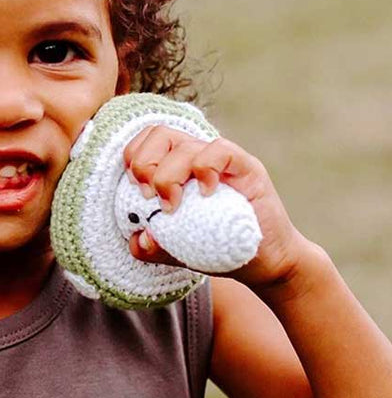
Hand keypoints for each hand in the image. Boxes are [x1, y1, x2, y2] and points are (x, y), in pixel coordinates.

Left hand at [123, 126, 307, 288]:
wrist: (264, 264)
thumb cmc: (219, 249)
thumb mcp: (176, 249)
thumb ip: (152, 244)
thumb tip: (137, 239)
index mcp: (177, 167)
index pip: (147, 141)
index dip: (134, 158)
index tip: (135, 190)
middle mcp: (198, 157)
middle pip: (160, 133)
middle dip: (144, 163)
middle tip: (148, 197)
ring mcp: (223, 161)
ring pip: (185, 145)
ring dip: (167, 176)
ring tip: (172, 207)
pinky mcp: (247, 168)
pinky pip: (221, 150)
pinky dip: (205, 169)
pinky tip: (205, 194)